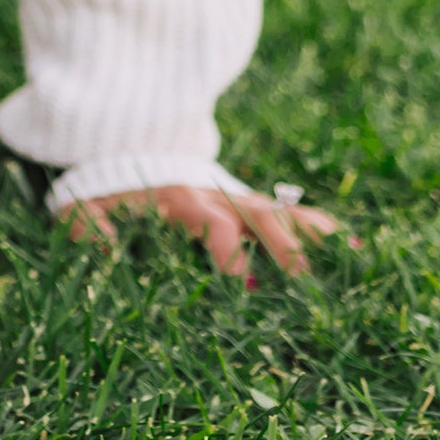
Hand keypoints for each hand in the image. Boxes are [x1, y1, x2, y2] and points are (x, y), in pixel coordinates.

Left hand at [65, 181, 342, 283]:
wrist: (120, 153)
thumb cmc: (105, 194)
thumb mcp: (85, 208)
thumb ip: (88, 228)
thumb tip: (99, 250)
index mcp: (179, 201)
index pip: (212, 225)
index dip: (229, 253)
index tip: (245, 285)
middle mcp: (215, 196)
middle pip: (256, 216)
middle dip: (283, 245)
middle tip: (307, 279)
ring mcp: (235, 198)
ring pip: (279, 210)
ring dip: (311, 233)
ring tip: (349, 256)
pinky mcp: (247, 204)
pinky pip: (287, 210)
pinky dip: (319, 226)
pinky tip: (353, 245)